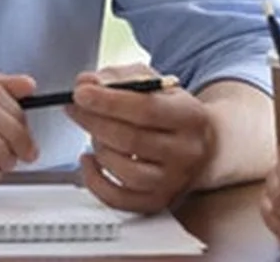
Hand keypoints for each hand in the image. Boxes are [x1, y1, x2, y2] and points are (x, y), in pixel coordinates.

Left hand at [66, 63, 214, 213]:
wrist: (205, 148)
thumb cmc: (174, 114)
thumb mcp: (156, 85)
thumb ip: (120, 78)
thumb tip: (86, 82)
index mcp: (190, 116)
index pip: (146, 109)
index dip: (109, 101)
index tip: (81, 92)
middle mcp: (185, 152)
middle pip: (130, 139)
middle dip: (93, 121)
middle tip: (73, 107)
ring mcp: (173, 181)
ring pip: (123, 170)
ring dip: (98, 148)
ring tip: (94, 132)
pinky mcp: (157, 201)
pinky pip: (117, 198)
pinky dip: (94, 180)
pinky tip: (90, 160)